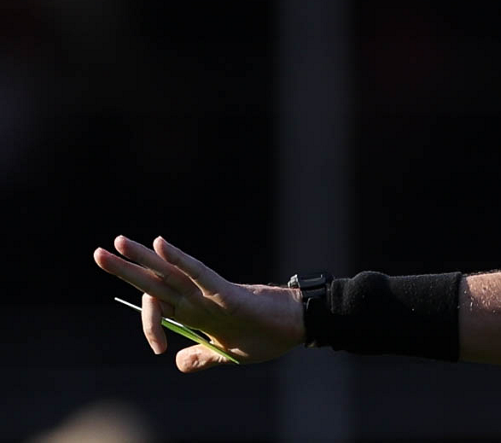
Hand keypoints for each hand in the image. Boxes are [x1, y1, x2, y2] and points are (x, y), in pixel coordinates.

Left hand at [93, 235, 304, 371]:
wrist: (295, 329)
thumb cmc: (265, 337)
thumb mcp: (226, 355)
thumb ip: (201, 356)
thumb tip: (177, 363)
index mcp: (197, 312)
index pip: (161, 306)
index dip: (149, 324)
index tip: (157, 349)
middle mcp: (197, 297)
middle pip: (156, 281)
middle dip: (126, 268)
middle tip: (98, 254)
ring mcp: (209, 291)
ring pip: (170, 272)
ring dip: (142, 258)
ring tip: (117, 243)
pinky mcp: (224, 290)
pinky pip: (197, 272)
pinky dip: (179, 259)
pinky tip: (159, 245)